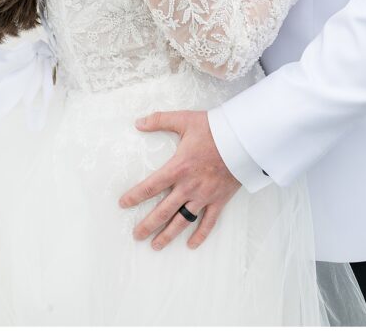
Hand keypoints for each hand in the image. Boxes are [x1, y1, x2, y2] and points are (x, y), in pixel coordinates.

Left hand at [118, 110, 239, 249]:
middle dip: (148, 225)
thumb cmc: (213, 129)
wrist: (242, 140)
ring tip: (156, 245)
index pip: (150, 186)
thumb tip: (138, 122)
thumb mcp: (184, 120)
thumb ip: (160, 120)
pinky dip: (200, 235)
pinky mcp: (219, 200)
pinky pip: (208, 222)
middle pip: (164, 211)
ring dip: (168, 234)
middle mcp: (189, 186)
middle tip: (136, 235)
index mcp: (178, 168)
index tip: (123, 204)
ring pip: (183, 220)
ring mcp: (204, 196)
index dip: (135, 196)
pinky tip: (191, 244)